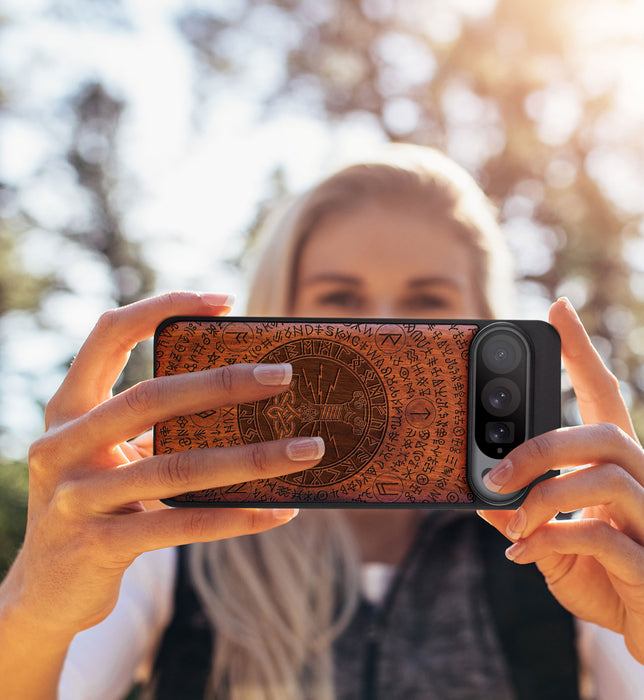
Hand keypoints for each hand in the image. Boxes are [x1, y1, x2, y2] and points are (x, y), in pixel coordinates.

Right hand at [3, 292, 324, 639]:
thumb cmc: (98, 503)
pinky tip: (281, 510)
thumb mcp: (113, 456)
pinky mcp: (98, 546)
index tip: (224, 301)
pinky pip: (182, 525)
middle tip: (284, 375)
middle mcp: (62, 445)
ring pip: (177, 467)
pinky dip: (237, 517)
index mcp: (68, 409)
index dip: (162, 307)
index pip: (108, 334)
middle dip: (223, 383)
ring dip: (253, 457)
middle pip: (151, 398)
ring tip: (308, 449)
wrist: (46, 590)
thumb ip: (156, 427)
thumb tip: (248, 401)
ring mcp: (76, 498)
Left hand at [478, 298, 643, 691]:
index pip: (605, 396)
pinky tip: (524, 554)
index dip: (582, 352)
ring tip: (512, 521)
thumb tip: (479, 494)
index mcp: (622, 468)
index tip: (558, 309)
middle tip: (495, 472)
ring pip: (607, 479)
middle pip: (604, 434)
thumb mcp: (553, 539)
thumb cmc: (609, 576)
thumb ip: (522, 514)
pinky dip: (553, 539)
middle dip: (541, 447)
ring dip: (545, 497)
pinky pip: (604, 537)